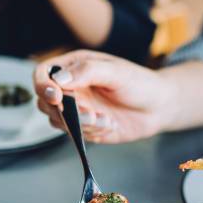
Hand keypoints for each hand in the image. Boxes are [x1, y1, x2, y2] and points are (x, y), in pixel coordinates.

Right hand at [33, 50, 169, 142]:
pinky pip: (75, 134)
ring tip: (106, 119)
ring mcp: (77, 109)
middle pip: (45, 101)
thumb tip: (59, 79)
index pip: (44, 74)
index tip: (56, 96)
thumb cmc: (140, 83)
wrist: (158, 108)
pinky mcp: (85, 128)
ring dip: (80, 124)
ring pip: (58, 121)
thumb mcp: (115, 72)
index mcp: (74, 67)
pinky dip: (91, 132)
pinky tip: (110, 124)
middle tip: (91, 113)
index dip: (43, 86)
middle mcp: (71, 88)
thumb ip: (87, 72)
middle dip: (65, 111)